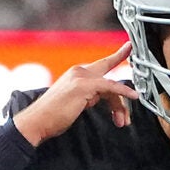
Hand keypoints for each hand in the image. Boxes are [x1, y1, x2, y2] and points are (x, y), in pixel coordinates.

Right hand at [14, 42, 136, 143]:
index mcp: (76, 74)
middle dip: (123, 92)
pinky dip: (123, 92)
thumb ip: (88, 96)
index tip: (127, 48)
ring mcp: (81, 77)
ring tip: (121, 122)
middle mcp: (79, 71)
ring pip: (111, 87)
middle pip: (109, 79)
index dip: (116, 56)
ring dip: (119, 107)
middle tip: (131, 108)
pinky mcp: (85, 85)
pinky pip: (111, 87)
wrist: (37, 121)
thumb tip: (99, 98)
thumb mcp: (74, 103)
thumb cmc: (52, 117)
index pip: (101, 65)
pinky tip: (132, 97)